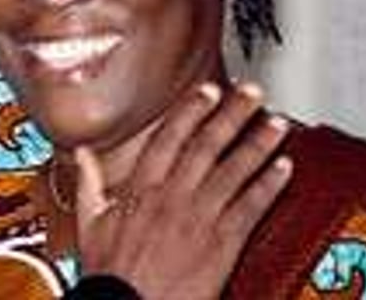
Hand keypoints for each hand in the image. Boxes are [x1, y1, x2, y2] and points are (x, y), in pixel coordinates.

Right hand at [74, 83, 293, 299]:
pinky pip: (250, 207)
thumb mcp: (89, 222)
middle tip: (252, 92)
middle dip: (232, 114)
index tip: (208, 91)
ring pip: (233, 170)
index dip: (191, 111)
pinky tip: (284, 169)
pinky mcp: (222, 242)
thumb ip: (89, 181)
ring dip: (258, 143)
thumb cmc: (111, 274)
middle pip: (206, 145)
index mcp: (140, 189)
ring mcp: (200, 217)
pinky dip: (269, 186)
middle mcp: (173, 196)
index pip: (169, 138)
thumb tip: (81, 152)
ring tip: (277, 122)